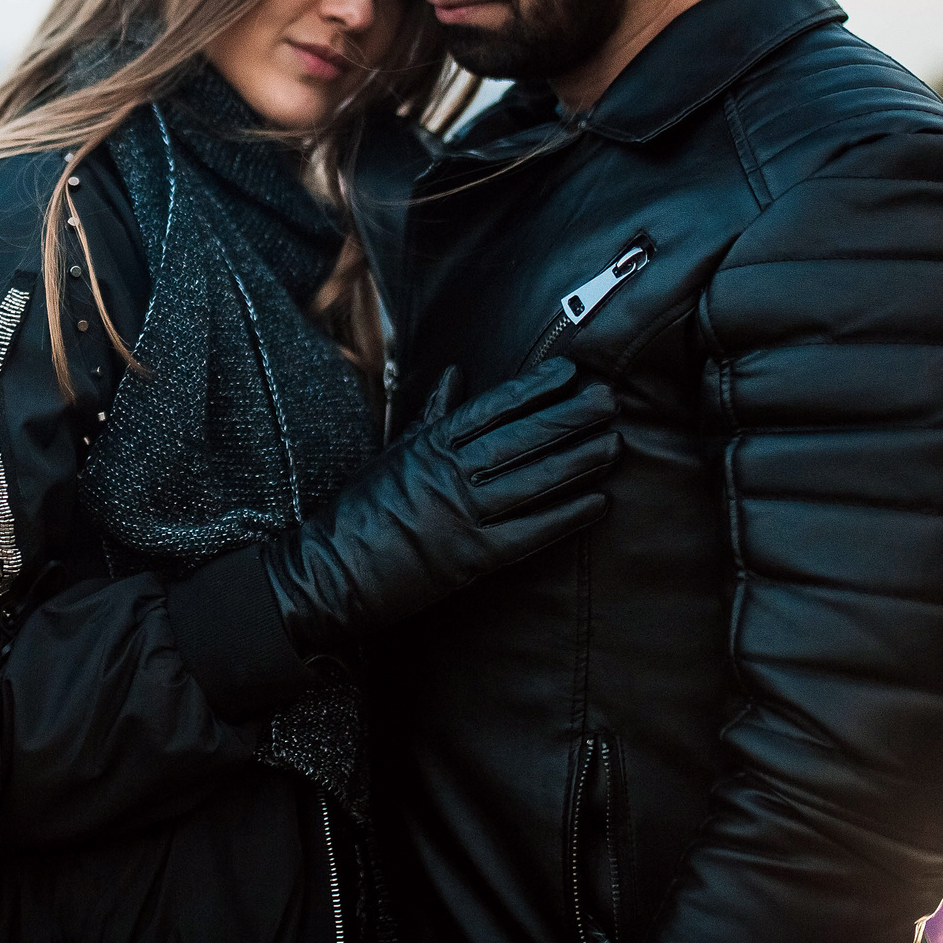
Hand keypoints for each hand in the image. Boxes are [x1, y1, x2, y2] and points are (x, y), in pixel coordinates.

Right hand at [263, 358, 618, 653]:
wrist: (328, 570)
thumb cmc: (358, 509)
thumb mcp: (392, 451)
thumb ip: (431, 414)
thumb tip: (458, 374)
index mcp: (429, 444)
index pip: (492, 407)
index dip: (534, 389)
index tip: (570, 372)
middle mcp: (448, 473)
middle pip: (520, 438)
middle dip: (568, 417)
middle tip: (608, 399)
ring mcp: (460, 515)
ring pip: (530, 481)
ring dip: (577, 461)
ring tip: (614, 444)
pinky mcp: (469, 558)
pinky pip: (528, 533)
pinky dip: (564, 517)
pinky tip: (597, 503)